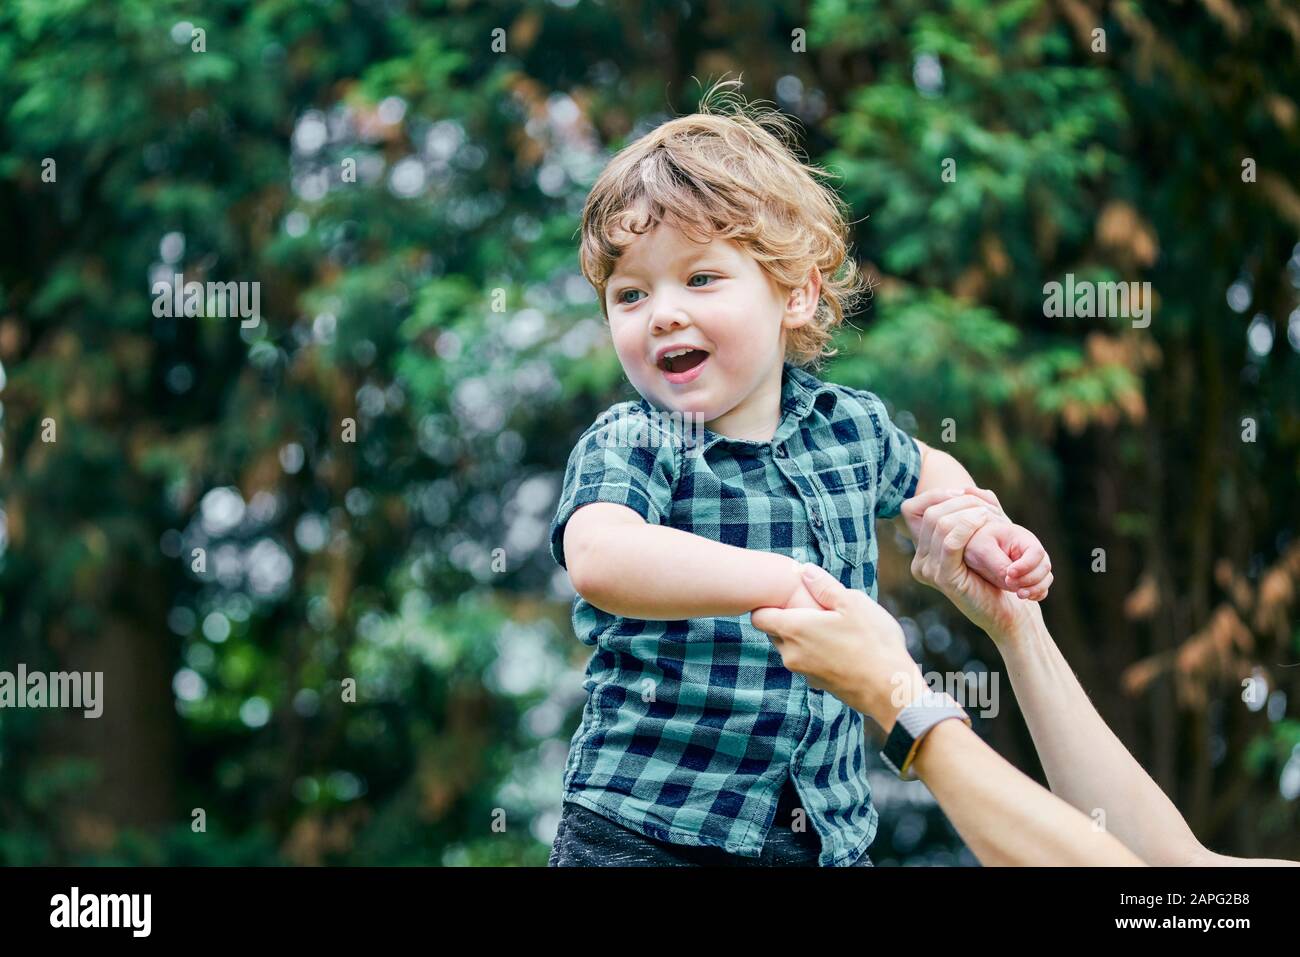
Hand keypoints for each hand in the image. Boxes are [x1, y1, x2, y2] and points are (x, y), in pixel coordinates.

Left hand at [752, 564, 926, 726]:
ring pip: (791, 647)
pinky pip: (807, 662)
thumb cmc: (873, 643)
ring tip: (833, 628)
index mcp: (794, 630)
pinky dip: (815, 653)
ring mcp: (803, 671)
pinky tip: (842, 648)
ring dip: (805, 636)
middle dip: (789, 619)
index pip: (758, 617)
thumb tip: (804, 571)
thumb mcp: (852, 603)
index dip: (768, 604)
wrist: (890, 690)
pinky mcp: (817, 684)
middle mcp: (791, 653)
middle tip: (817, 609)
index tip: (788, 597)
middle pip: (774, 631)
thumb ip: (824, 585)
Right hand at [904, 491, 1038, 640]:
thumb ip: (971, 514)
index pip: (918, 510)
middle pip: (931, 514)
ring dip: (969, 511)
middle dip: (960, 501)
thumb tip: (965, 488)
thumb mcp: (981, 539)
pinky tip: (986, 520)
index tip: (967, 492)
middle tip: (986, 504)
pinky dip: (969, 525)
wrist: (1009, 612)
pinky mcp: (943, 578)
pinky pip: (951, 542)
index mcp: (923, 554)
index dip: (941, 494)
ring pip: (940, 523)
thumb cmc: (998, 575)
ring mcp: (928, 571)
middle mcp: (920, 563)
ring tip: (990, 512)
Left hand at [965, 521, 1052, 599]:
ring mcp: (1032, 565)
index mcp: (1021, 538)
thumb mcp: (982, 550)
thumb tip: (1011, 579)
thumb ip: (997, 564)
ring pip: (1046, 578)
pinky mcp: (1029, 578)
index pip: (1036, 552)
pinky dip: (1037, 594)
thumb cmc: (976, 544)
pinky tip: (1023, 596)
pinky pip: (1041, 588)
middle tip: (1008, 583)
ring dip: (1035, 589)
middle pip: (1044, 567)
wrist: (973, 549)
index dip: (1026, 565)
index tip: (1009, 574)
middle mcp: (1030, 551)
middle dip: (1030, 579)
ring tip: (1019, 595)